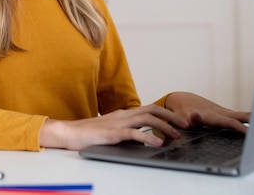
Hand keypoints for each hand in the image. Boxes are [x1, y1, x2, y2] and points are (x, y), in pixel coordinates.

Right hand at [39, 104, 188, 150]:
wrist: (69, 132)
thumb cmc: (89, 132)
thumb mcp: (112, 130)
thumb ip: (127, 130)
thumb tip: (144, 137)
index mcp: (124, 114)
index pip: (150, 108)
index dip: (166, 113)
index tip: (179, 121)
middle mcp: (123, 115)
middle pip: (152, 109)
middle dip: (171, 117)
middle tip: (185, 126)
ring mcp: (118, 123)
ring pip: (146, 119)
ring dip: (164, 126)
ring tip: (176, 136)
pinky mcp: (112, 133)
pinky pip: (133, 134)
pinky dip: (147, 138)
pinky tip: (157, 144)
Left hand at [164, 92, 249, 132]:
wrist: (182, 100)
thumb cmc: (182, 112)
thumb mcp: (183, 118)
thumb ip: (191, 119)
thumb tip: (194, 117)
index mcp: (212, 116)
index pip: (229, 123)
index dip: (239, 128)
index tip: (250, 133)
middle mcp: (220, 112)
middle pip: (240, 116)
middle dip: (253, 120)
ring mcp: (223, 112)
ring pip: (242, 115)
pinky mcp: (224, 113)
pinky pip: (239, 116)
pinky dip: (250, 119)